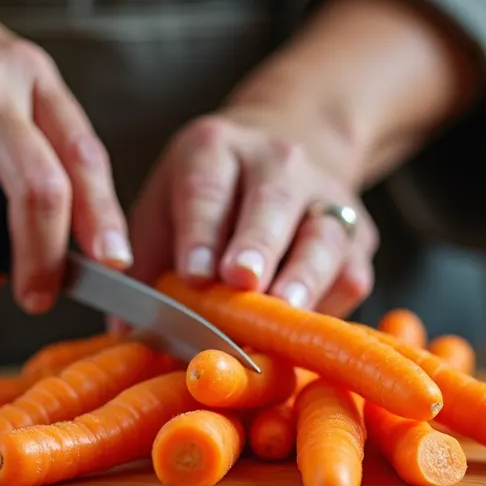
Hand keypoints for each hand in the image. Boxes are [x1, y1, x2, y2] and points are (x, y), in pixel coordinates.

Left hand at [128, 107, 378, 316]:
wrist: (282, 151)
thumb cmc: (205, 200)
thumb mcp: (164, 211)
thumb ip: (142, 266)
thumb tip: (125, 334)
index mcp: (214, 150)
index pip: (207, 188)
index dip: (201, 231)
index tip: (194, 273)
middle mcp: (277, 162)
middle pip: (272, 202)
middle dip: (258, 243)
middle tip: (242, 281)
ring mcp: (326, 196)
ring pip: (324, 235)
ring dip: (306, 276)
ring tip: (287, 310)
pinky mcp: (360, 234)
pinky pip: (352, 271)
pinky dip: (332, 304)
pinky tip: (309, 330)